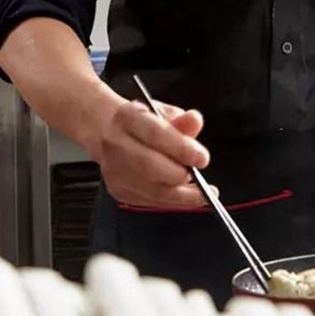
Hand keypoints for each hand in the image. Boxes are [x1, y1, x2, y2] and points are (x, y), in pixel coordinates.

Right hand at [99, 98, 215, 208]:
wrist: (112, 133)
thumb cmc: (143, 123)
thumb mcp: (165, 113)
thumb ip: (182, 120)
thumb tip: (194, 121)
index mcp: (127, 117)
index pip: (155, 134)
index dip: (181, 148)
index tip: (202, 158)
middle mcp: (115, 144)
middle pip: (149, 166)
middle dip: (180, 175)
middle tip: (200, 176)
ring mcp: (114, 170)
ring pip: (151, 189)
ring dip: (181, 195)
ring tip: (202, 192)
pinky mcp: (118, 190)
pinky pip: (150, 202)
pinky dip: (173, 202)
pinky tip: (189, 197)